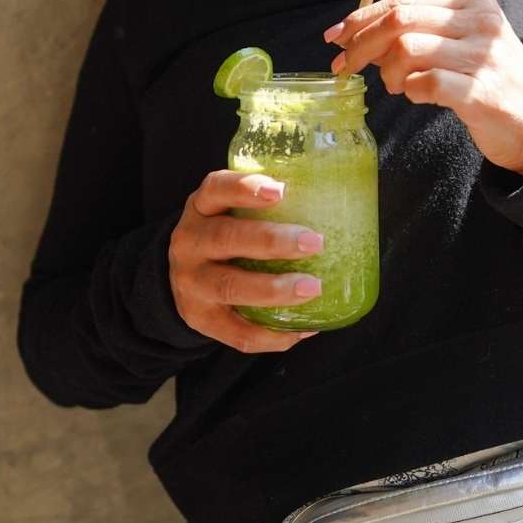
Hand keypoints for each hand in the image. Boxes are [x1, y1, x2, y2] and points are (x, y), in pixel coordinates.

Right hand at [168, 170, 325, 352]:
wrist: (181, 276)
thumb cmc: (226, 235)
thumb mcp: (231, 211)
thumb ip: (268, 205)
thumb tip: (341, 202)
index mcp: (202, 208)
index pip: (215, 189)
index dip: (245, 189)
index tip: (279, 191)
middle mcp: (189, 242)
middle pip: (226, 239)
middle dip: (271, 241)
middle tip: (314, 243)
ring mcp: (191, 283)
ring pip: (230, 286)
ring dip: (274, 289)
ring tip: (312, 288)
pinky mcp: (200, 319)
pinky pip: (236, 332)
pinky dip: (272, 334)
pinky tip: (302, 329)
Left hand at [323, 0, 522, 177]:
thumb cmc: (490, 82)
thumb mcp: (464, 43)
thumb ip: (422, 32)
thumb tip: (358, 33)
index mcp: (473, 4)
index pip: (404, 1)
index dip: (363, 17)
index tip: (336, 37)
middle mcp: (480, 24)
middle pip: (400, 19)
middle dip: (361, 43)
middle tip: (344, 67)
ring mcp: (483, 57)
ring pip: (407, 49)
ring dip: (388, 73)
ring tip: (396, 87)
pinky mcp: (481, 93)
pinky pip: (424, 83)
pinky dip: (410, 91)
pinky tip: (418, 96)